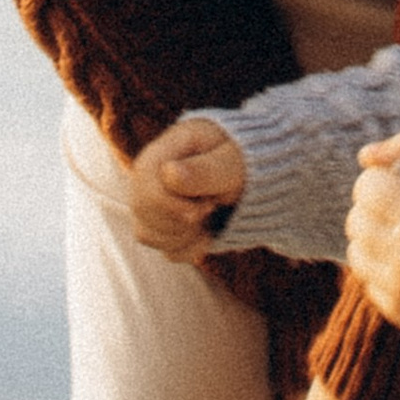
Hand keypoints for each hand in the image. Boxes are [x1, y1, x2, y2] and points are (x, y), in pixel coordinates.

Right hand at [131, 116, 248, 260]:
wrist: (259, 176)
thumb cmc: (246, 160)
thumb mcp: (233, 161)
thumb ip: (205, 169)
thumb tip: (169, 175)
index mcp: (164, 150)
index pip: (144, 181)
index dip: (171, 204)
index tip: (208, 205)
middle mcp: (151, 175)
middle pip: (140, 209)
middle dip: (180, 220)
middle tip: (211, 207)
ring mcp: (154, 201)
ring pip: (146, 234)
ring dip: (184, 236)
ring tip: (209, 218)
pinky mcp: (165, 225)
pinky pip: (164, 249)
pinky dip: (189, 248)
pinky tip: (207, 233)